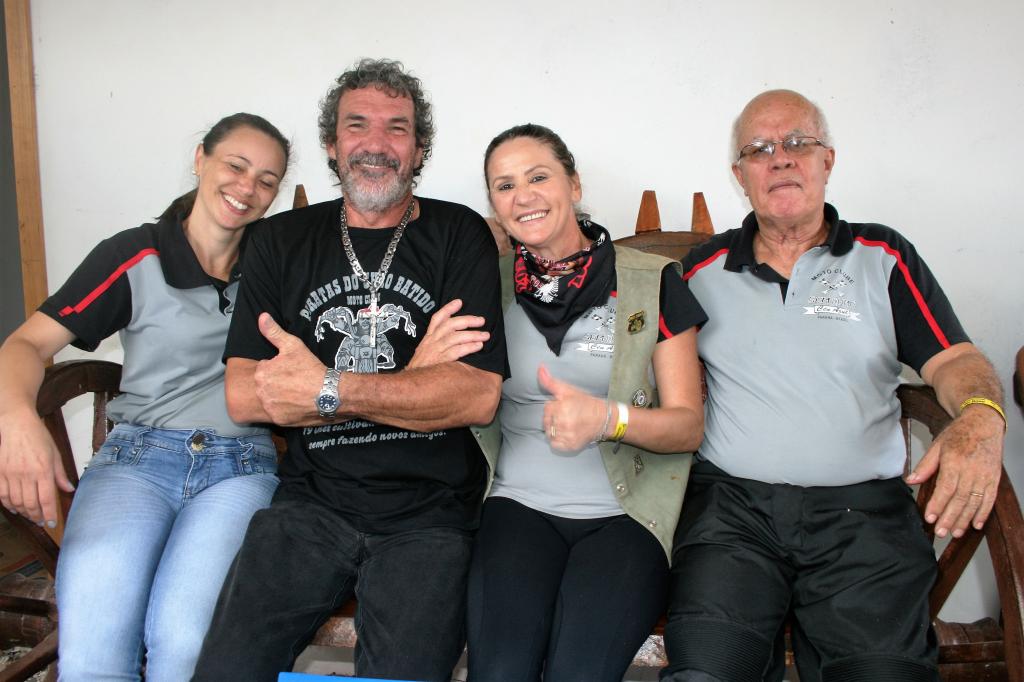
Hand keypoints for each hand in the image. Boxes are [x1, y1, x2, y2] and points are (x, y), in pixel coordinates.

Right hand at [0, 409, 74, 525]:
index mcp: (43, 470)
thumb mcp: (55, 454)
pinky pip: (2, 495)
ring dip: (23, 512)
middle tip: (41, 522)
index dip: (49, 514)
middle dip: (36, 516)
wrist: (16, 424)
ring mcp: (10, 474)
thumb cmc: (39, 437)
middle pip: (30, 504)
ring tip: (30, 516)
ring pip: (16, 502)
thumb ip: (60, 474)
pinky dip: (8, 505)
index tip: (51, 524)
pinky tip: (14, 509)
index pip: (47, 499)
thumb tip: (69, 490)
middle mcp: (26, 474)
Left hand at [253, 313, 329, 424]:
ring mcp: (269, 407)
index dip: (279, 369)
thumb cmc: (312, 368)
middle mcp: (261, 391)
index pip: (265, 369)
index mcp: (262, 372)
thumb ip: (274, 332)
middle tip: (295, 382)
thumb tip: (262, 316)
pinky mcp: (278, 420)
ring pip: (270, 400)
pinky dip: (285, 410)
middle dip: (277, 383)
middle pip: (266, 385)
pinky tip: (296, 404)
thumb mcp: (293, 345)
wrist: (330, 393)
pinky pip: (276, 413)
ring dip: (279, 397)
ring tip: (296, 393)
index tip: (291, 371)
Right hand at [407, 299, 488, 368]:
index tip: (459, 302)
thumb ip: (437, 342)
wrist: (410, 384)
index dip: (448, 309)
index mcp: (429, 338)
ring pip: (456, 337)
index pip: (437, 318)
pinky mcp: (441, 361)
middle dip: (467, 320)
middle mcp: (432, 341)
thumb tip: (453, 336)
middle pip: (450, 325)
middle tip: (481, 320)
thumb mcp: (425, 351)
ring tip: (485, 335)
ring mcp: (436, 351)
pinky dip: (469, 347)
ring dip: (473, 335)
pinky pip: (457, 351)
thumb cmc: (422, 367)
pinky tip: (479, 346)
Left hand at [538, 365, 606, 451]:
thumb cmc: (585, 403)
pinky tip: (567, 433)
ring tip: (567, 424)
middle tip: (567, 416)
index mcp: (561, 407)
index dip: (554, 406)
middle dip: (553, 418)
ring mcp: (567, 436)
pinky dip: (558, 440)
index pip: (546, 408)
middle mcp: (563, 423)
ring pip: (549, 433)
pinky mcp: (569, 446)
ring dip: (555, 429)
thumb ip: (550, 382)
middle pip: (546, 421)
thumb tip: (540, 368)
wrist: (603, 418)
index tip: (565, 406)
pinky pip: (555, 444)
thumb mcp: (568, 390)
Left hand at [906, 406, 1004, 537]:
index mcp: (955, 462)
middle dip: (949, 517)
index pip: (945, 488)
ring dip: (964, 519)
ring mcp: (985, 476)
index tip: (930, 517)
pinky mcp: (994, 479)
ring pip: (974, 502)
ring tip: (955, 532)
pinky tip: (976, 524)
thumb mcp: (937, 446)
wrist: (984, 424)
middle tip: (941, 532)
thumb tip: (911, 480)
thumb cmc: (959, 434)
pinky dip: (983, 513)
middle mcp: (971, 471)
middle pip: (960, 499)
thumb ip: (925, 465)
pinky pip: (990, 500)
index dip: (938, 504)